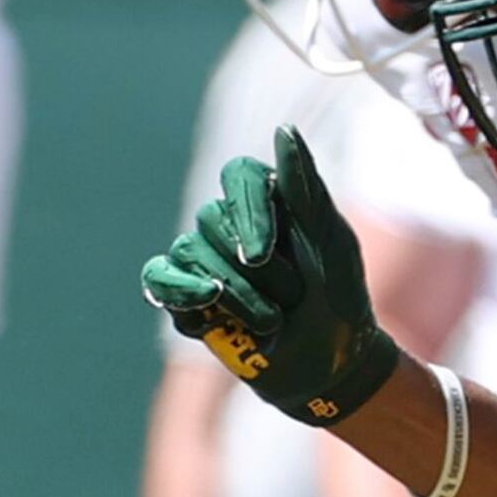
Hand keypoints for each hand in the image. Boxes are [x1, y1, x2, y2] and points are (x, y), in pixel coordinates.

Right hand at [144, 126, 406, 429]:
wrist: (327, 365)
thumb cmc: (339, 299)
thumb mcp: (331, 241)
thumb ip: (305, 187)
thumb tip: (283, 131)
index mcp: (271, 201)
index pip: (237, 176)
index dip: (246, 212)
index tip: (262, 254)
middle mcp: (232, 224)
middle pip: (210, 220)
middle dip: (253, 270)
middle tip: (290, 297)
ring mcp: (205, 260)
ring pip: (188, 255)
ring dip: (235, 296)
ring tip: (270, 322)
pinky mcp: (184, 297)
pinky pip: (158, 280)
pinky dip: (181, 294)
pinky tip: (209, 313)